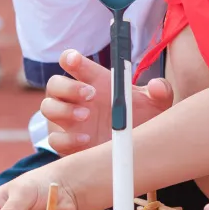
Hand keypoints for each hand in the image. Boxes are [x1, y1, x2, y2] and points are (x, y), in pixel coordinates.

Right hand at [41, 50, 173, 154]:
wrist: (134, 150)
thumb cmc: (141, 119)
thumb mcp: (155, 105)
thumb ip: (160, 92)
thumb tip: (157, 87)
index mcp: (92, 80)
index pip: (73, 62)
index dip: (71, 59)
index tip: (75, 60)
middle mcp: (74, 98)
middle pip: (54, 83)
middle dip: (68, 86)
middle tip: (90, 93)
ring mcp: (66, 120)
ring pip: (47, 108)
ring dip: (64, 110)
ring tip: (87, 115)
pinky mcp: (65, 143)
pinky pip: (54, 138)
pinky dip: (67, 138)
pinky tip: (87, 139)